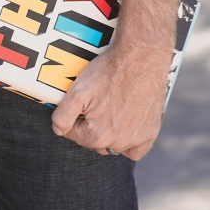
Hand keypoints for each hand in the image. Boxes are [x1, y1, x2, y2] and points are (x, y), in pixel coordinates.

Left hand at [50, 48, 166, 159]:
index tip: (79, 104)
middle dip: (89, 127)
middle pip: (93, 142)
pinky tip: (125, 126)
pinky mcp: (149, 134)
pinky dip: (128, 143)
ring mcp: (135, 140)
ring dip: (107, 134)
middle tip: (93, 105)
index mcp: (97, 136)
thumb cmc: (109, 72)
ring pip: (113, 146)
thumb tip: (59, 130)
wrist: (140, 58)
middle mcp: (117, 143)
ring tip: (107, 111)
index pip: (74, 134)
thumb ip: (63, 116)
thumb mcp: (77, 91)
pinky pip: (135, 150)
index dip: (72, 118)